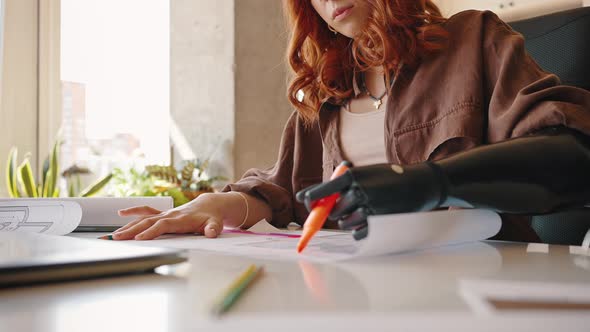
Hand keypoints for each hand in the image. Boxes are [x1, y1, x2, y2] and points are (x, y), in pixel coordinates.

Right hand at [112, 193, 227, 239]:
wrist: (209, 205)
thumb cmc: (211, 217)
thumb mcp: (216, 223)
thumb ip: (213, 228)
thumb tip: (212, 233)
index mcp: (180, 219)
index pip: (163, 225)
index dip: (151, 231)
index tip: (139, 239)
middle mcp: (169, 215)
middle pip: (147, 222)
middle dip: (132, 230)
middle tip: (117, 239)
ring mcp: (165, 214)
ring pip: (143, 219)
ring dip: (128, 226)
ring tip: (113, 235)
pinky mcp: (163, 214)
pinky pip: (146, 212)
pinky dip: (134, 212)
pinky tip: (121, 213)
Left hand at [296, 163, 443, 239]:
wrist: (419, 184)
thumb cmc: (389, 177)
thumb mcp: (365, 172)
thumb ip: (342, 183)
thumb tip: (309, 197)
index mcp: (352, 176)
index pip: (322, 190)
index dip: (311, 198)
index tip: (305, 201)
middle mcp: (358, 191)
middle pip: (333, 211)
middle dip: (336, 212)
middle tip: (348, 205)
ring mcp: (368, 208)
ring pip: (345, 224)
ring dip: (350, 221)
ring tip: (364, 210)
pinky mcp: (378, 223)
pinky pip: (358, 234)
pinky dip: (360, 231)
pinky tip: (372, 219)